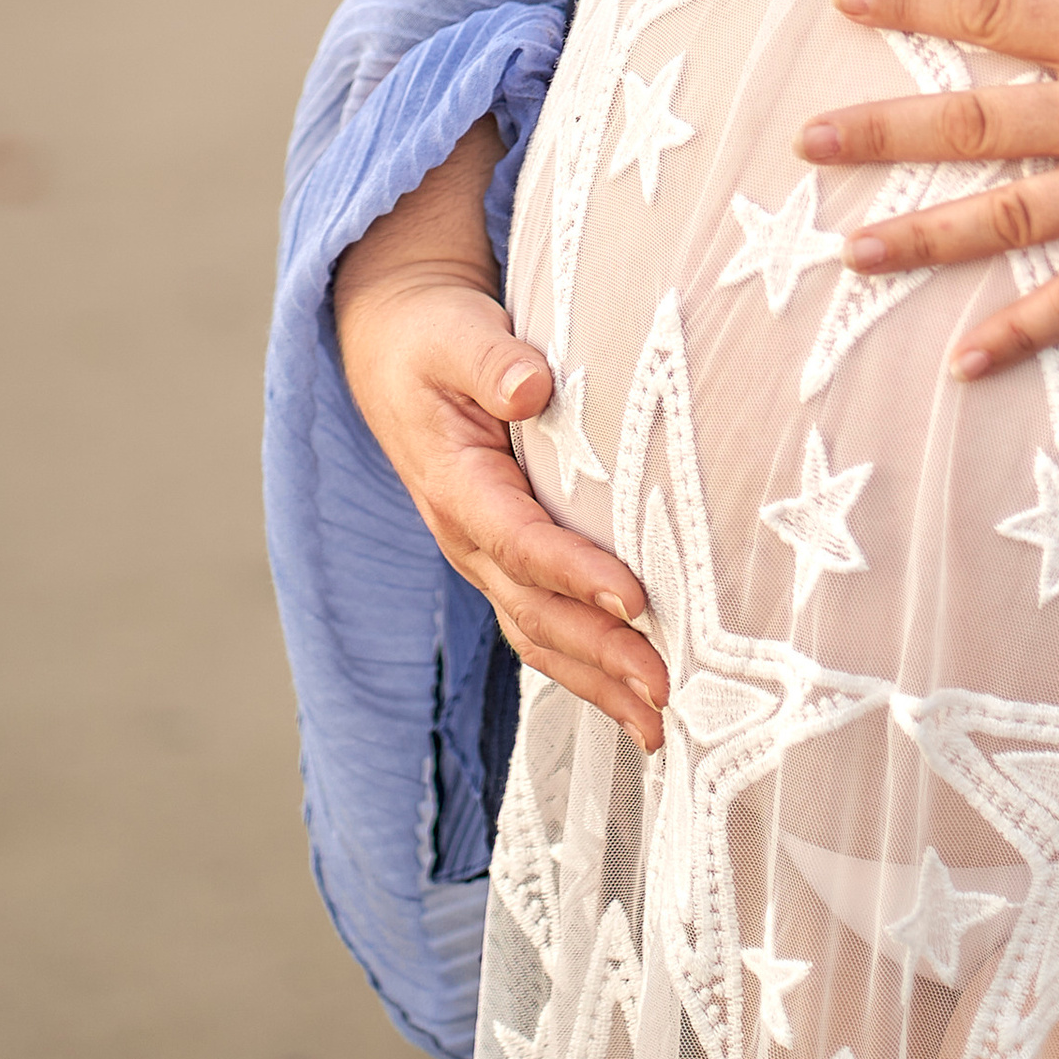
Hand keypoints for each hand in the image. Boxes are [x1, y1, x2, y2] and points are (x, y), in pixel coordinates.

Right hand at [332, 121, 668, 753]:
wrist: (394, 348)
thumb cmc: (433, 338)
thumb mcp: (455, 333)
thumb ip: (492, 358)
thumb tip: (531, 384)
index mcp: (455, 482)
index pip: (520, 539)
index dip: (576, 573)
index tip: (636, 599)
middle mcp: (466, 534)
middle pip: (536, 609)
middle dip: (600, 656)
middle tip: (665, 691)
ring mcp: (482, 555)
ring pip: (540, 634)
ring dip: (597, 682)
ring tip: (659, 725)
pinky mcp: (503, 559)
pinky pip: (542, 625)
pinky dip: (585, 667)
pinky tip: (629, 699)